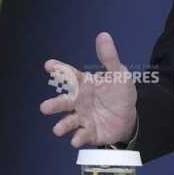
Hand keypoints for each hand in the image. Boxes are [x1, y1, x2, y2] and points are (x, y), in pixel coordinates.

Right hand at [40, 32, 136, 147]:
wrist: (128, 115)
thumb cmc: (118, 91)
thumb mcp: (118, 73)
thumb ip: (109, 57)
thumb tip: (103, 35)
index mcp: (84, 84)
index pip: (70, 75)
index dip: (60, 69)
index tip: (49, 64)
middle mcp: (79, 101)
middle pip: (64, 102)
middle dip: (54, 105)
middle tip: (44, 108)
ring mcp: (83, 117)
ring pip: (68, 122)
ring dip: (62, 125)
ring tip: (58, 129)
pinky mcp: (89, 132)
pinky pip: (82, 135)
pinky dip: (78, 137)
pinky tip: (76, 139)